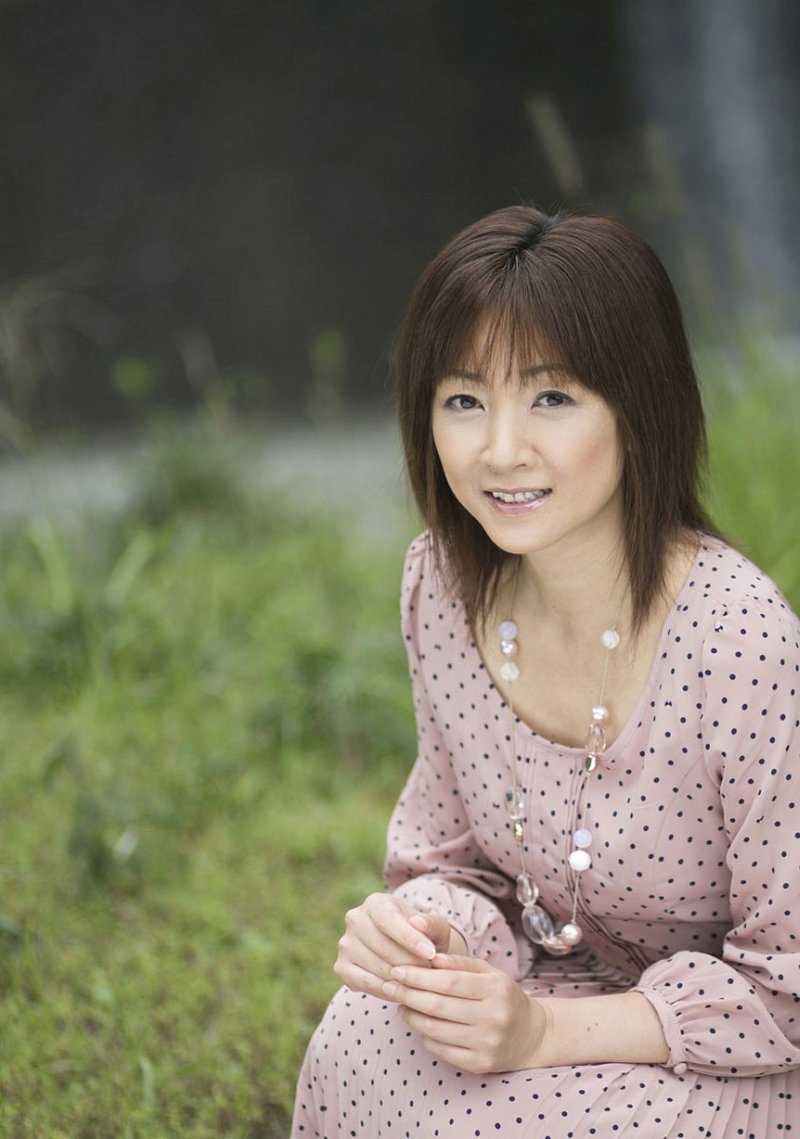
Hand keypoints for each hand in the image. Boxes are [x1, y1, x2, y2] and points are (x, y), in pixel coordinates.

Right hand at [333, 893, 457, 999]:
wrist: (408, 953)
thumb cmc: (424, 936)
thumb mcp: (434, 926)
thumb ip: (431, 924)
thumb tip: (418, 924)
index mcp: (375, 902)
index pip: (388, 919)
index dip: (409, 938)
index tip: (430, 954)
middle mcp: (355, 919)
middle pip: (383, 946)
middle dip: (410, 963)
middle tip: (430, 972)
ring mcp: (345, 944)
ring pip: (376, 967)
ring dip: (402, 978)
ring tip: (421, 980)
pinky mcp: (341, 967)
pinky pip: (366, 983)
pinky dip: (387, 990)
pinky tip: (403, 989)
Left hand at [382, 953, 547, 1073]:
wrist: (531, 1035)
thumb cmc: (503, 996)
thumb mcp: (489, 972)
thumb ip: (460, 963)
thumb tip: (429, 957)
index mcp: (495, 989)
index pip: (447, 982)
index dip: (418, 976)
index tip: (397, 970)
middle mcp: (492, 1017)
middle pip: (438, 1006)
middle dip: (407, 994)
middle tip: (389, 986)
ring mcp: (486, 1043)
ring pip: (435, 1030)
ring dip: (411, 1016)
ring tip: (400, 1004)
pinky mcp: (479, 1064)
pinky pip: (441, 1050)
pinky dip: (424, 1036)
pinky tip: (418, 1023)